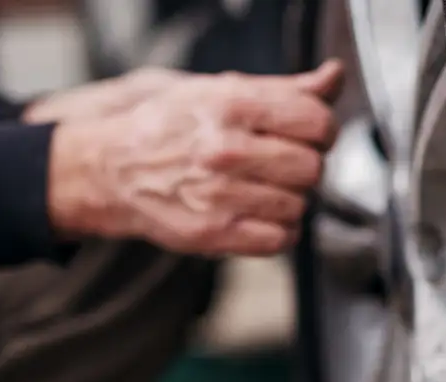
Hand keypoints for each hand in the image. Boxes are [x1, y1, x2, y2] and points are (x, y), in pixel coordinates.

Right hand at [47, 60, 344, 255]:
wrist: (111, 167)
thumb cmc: (171, 125)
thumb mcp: (222, 90)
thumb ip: (286, 88)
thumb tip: (333, 77)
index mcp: (231, 105)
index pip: (316, 121)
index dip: (321, 129)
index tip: (309, 134)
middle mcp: (224, 150)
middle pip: (312, 167)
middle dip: (304, 166)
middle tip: (280, 163)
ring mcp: (218, 195)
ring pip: (299, 206)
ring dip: (290, 200)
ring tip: (262, 188)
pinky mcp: (212, 233)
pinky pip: (280, 240)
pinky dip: (278, 231)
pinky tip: (258, 213)